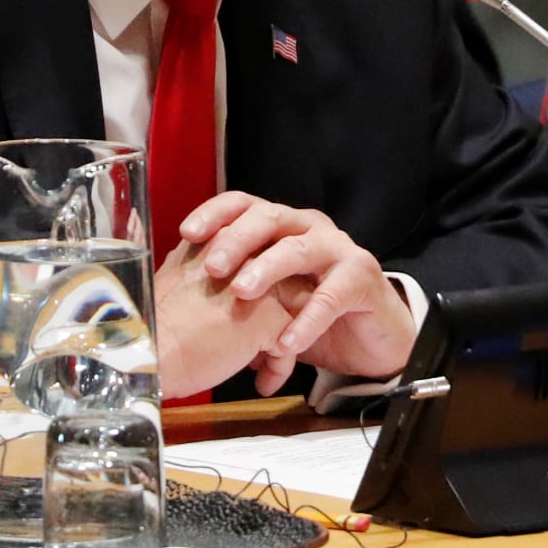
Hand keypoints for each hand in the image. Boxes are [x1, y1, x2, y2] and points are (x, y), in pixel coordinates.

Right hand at [151, 240, 296, 399]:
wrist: (146, 350)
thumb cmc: (153, 325)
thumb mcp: (176, 278)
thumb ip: (202, 270)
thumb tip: (216, 281)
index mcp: (219, 239)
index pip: (257, 259)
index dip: (255, 293)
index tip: (243, 318)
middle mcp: (245, 253)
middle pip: (278, 284)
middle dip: (273, 318)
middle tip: (261, 346)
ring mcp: (261, 285)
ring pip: (288, 314)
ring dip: (277, 345)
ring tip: (261, 367)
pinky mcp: (268, 317)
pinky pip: (287, 346)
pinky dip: (278, 368)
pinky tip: (262, 383)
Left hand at [181, 193, 416, 391]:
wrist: (367, 337)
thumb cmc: (308, 312)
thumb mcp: (265, 300)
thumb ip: (232, 291)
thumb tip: (179, 297)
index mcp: (281, 226)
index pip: (244, 204)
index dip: (215, 214)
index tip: (187, 234)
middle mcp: (308, 228)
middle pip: (269, 218)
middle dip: (237, 239)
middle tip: (213, 267)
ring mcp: (338, 249)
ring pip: (298, 249)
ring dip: (268, 268)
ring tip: (243, 293)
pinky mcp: (362, 278)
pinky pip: (331, 296)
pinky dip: (306, 321)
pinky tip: (285, 343)